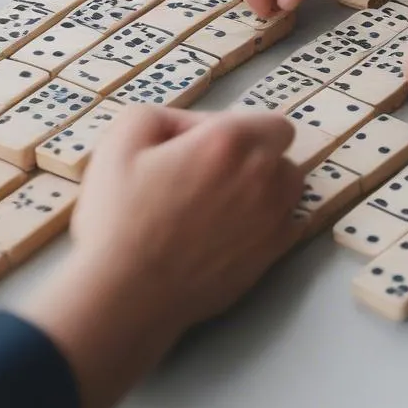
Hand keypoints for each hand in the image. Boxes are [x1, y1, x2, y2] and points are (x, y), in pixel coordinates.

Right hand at [69, 106, 302, 325]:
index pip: (270, 121)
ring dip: (265, 186)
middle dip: (253, 154)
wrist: (125, 293)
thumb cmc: (119, 218)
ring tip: (223, 200)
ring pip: (289, 188)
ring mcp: (272, 220)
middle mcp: (262, 177)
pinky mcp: (270, 257)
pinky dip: (268, 221)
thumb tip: (191, 126)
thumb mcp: (122, 139)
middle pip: (281, 153)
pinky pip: (287, 225)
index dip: (237, 127)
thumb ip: (163, 115)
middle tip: (208, 171)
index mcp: (229, 143)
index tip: (203, 145)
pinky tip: (231, 230)